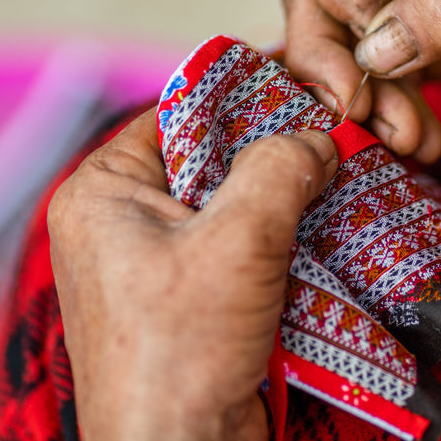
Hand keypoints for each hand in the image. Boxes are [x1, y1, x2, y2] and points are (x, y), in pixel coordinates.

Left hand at [48, 110, 338, 440]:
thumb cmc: (182, 350)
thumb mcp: (238, 240)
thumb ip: (279, 170)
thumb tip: (317, 137)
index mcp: (101, 192)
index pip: (177, 114)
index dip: (242, 100)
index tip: (304, 90)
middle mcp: (117, 223)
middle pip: (208, 162)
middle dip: (272, 156)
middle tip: (333, 138)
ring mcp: (150, 267)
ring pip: (228, 209)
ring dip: (281, 205)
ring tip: (338, 183)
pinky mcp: (183, 304)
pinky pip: (235, 254)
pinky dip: (277, 247)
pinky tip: (323, 237)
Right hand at [284, 0, 440, 160]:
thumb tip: (375, 47)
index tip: (369, 26)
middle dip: (327, 49)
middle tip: (352, 102)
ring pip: (335, 40)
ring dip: (355, 92)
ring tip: (403, 133)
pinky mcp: (414, 50)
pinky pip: (372, 80)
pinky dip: (385, 114)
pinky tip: (418, 139)